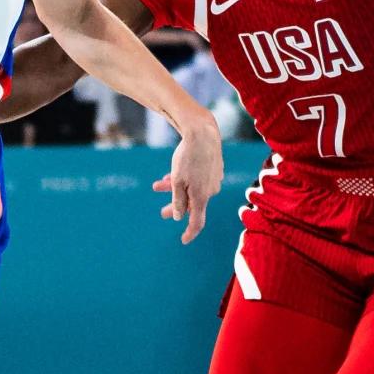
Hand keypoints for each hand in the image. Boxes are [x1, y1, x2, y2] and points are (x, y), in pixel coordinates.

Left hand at [154, 113, 222, 243]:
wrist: (203, 133)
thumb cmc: (188, 157)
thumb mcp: (177, 181)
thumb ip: (178, 201)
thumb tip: (180, 217)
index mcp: (201, 197)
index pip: (197, 222)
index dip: (190, 233)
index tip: (183, 241)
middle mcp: (210, 191)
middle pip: (192, 205)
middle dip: (176, 208)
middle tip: (162, 213)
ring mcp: (214, 180)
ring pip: (192, 190)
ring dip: (176, 190)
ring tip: (158, 185)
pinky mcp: (214, 169)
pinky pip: (197, 180)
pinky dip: (185, 180)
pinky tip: (173, 173)